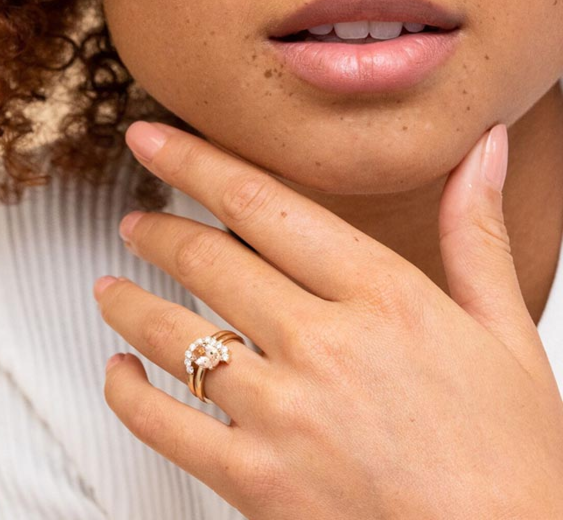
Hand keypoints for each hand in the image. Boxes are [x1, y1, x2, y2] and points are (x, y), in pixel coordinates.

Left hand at [94, 121, 562, 518]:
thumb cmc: (512, 457)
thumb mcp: (508, 334)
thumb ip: (478, 236)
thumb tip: (484, 151)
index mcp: (386, 298)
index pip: (264, 204)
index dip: (196, 162)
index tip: (154, 141)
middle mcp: (325, 345)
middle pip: (207, 261)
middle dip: (156, 231)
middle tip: (134, 222)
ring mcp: (283, 413)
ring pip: (173, 335)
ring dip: (128, 302)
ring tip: (108, 288)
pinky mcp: (255, 479)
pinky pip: (162, 423)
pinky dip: (126, 391)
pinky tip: (119, 370)